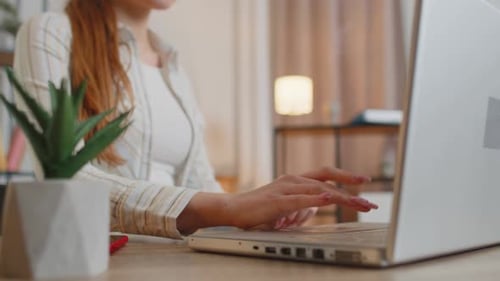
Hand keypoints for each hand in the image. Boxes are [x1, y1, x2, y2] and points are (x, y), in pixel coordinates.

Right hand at [235, 167, 375, 229]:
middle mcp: (293, 180)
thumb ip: (304, 205)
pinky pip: (299, 200)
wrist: (233, 209)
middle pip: (327, 181)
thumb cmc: (259, 209)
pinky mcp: (276, 201)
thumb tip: (319, 207)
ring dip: (341, 197)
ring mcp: (285, 189)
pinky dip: (315, 200)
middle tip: (369, 200)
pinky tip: (329, 201)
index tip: (363, 181)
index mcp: (296, 180)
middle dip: (350, 189)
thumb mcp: (286, 206)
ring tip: (358, 203)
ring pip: (318, 190)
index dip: (345, 176)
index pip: (325, 175)